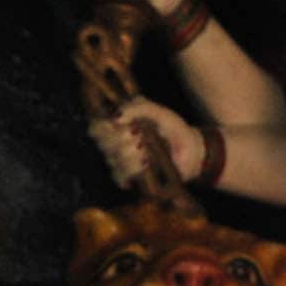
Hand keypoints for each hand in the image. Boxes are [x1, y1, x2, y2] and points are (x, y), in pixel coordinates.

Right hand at [87, 98, 202, 187]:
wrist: (190, 151)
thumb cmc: (172, 128)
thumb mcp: (157, 111)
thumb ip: (138, 107)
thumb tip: (116, 117)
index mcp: (117, 125)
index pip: (95, 127)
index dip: (104, 127)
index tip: (122, 124)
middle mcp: (114, 144)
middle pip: (105, 143)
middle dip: (126, 139)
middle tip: (142, 136)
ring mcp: (120, 163)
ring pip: (115, 159)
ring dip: (135, 154)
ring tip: (149, 152)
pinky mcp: (129, 179)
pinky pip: (121, 176)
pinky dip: (134, 170)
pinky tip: (147, 165)